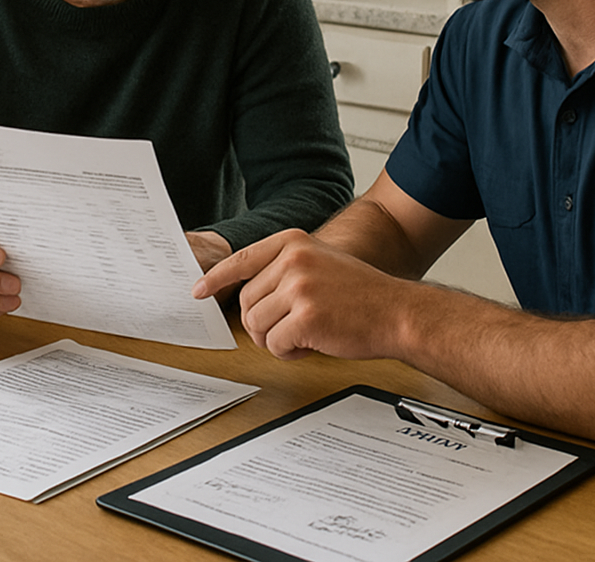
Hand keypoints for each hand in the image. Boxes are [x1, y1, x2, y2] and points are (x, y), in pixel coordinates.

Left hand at [193, 228, 405, 359]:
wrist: (396, 311)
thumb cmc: (360, 294)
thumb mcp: (319, 262)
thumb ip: (283, 269)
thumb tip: (245, 293)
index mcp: (294, 242)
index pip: (242, 259)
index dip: (216, 278)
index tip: (198, 291)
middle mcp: (293, 259)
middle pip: (246, 302)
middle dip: (263, 323)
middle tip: (291, 327)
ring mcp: (299, 287)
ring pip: (256, 325)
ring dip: (276, 339)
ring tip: (306, 333)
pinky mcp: (305, 317)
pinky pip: (273, 345)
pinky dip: (289, 352)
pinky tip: (313, 343)